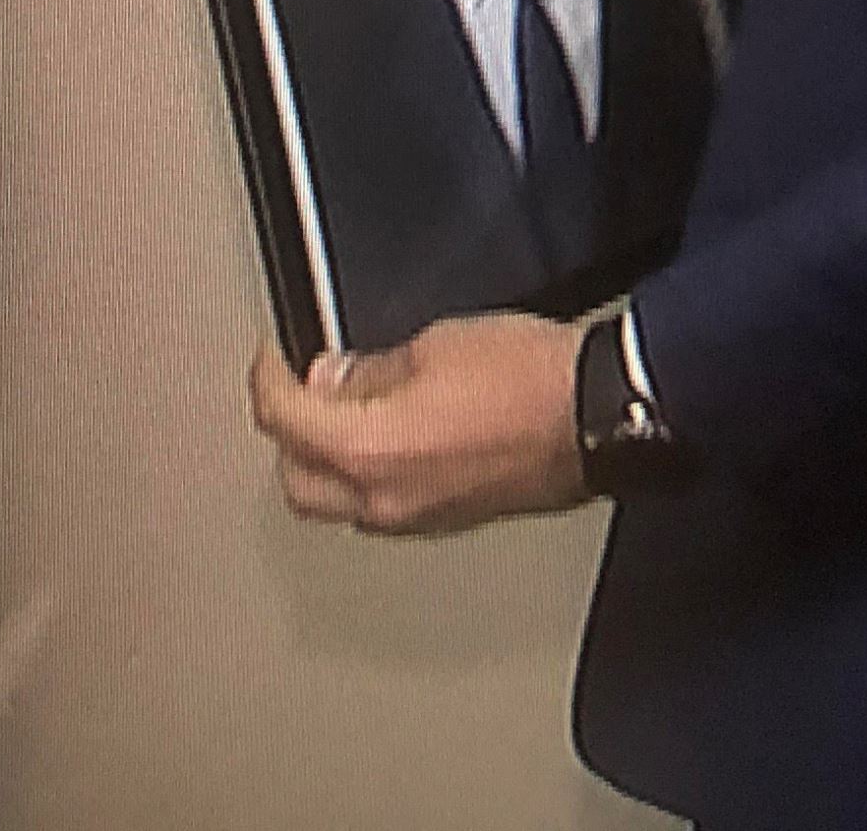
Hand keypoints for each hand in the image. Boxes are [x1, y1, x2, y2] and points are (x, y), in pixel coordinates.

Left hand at [250, 311, 586, 535]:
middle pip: (297, 480)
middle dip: (288, 432)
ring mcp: (418, 518)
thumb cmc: (531, 379)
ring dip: (328, 459)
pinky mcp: (448, 520)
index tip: (273, 358)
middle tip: (299, 385)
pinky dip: (368, 473)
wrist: (597, 416)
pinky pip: (381, 506)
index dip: (268, 378)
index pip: (282, 419)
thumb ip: (369, 370)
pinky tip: (388, 434)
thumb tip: (336, 378)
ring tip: (344, 406)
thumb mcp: (432, 345)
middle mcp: (385, 499)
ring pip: (338, 501)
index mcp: (369, 450)